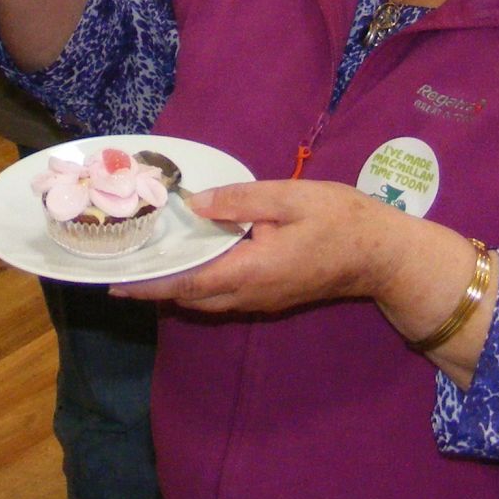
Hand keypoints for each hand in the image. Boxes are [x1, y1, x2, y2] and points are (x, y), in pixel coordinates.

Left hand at [109, 179, 410, 313]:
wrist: (381, 254)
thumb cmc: (339, 220)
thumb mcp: (289, 198)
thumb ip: (240, 199)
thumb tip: (196, 204)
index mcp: (251, 269)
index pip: (188, 283)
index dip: (150, 285)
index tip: (116, 284)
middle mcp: (251, 293)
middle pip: (192, 298)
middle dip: (155, 288)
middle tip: (122, 270)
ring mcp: (263, 299)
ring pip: (209, 300)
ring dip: (176, 288)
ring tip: (148, 267)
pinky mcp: (273, 295)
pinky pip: (225, 296)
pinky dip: (199, 285)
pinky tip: (191, 264)